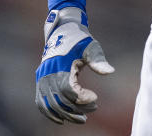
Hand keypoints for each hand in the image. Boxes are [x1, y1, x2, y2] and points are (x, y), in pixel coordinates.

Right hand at [35, 7, 114, 123]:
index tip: (96, 98)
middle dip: (76, 109)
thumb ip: (99, 61)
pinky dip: (49, 113)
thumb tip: (110, 72)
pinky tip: (63, 119)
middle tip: (94, 109)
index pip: (68, 89)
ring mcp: (42, 79)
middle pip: (59, 100)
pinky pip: (41, 102)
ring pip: (50, 104)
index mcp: (60, 65)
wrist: (63, 31)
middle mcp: (48, 74)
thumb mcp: (91, 47)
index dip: (81, 97)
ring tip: (83, 118)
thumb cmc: (80, 40)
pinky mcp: (40, 82)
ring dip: (65, 114)